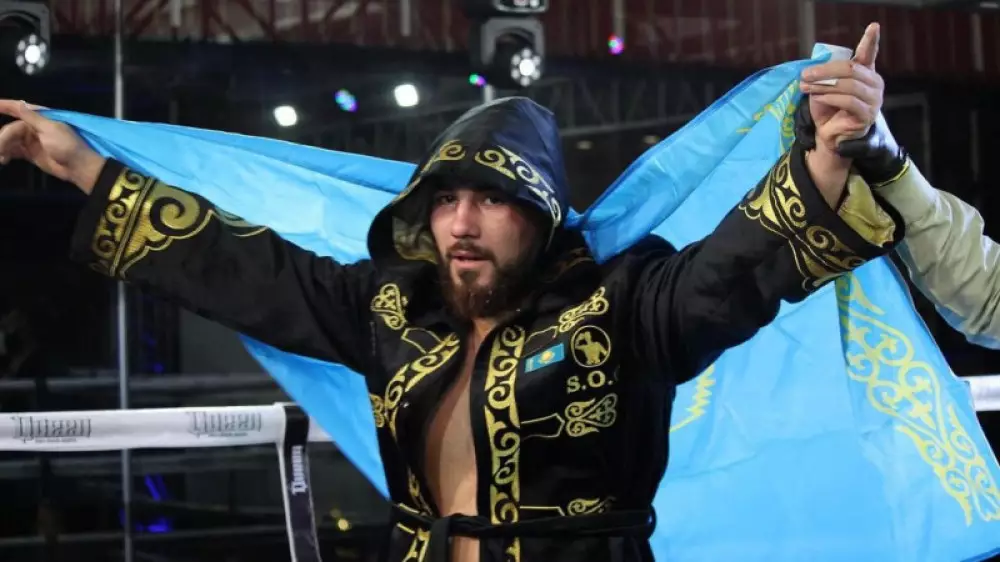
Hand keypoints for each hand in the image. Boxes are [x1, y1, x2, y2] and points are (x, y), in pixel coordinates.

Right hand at [0, 100, 104, 192]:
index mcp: (41, 118)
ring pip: (10, 140)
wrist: (78, 168)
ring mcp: (31, 141)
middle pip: (11, 129)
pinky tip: (3, 159)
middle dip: (3, 138)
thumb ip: (32, 117)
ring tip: (1, 157)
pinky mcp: (30, 154)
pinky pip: (14, 151)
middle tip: (0, 150)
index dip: (5, 105)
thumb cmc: (67, 146)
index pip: (19, 109)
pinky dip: (7, 154)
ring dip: (3, 147)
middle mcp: (34, 127)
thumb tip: (20, 103)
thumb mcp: (50, 129)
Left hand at [800, 23, 882, 154]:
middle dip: (825, 70)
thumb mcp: (824, 86)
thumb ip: (826, 73)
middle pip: (850, 69)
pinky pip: (849, 101)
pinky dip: (830, 97)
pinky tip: (819, 98)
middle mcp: (874, 83)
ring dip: (823, 85)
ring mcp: (874, 100)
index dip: (870, 40)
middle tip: (805, 74)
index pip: (869, 53)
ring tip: (806, 87)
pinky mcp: (867, 115)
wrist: (828, 134)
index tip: (873, 26)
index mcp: (865, 72)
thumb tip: (815, 66)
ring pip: (849, 84)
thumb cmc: (827, 107)